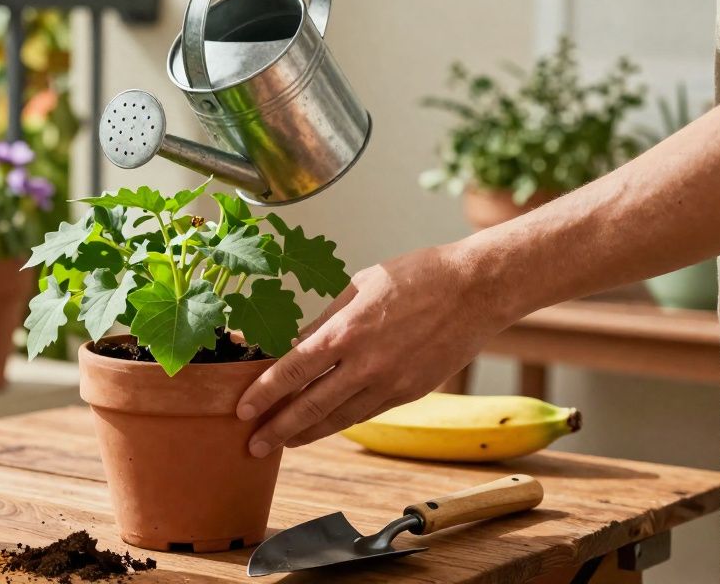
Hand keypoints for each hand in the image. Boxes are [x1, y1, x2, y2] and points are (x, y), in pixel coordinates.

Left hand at [235, 244, 516, 456]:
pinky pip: (366, 412)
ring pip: (339, 418)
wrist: (476, 289)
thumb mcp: (359, 285)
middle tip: (252, 444)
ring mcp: (390, 382)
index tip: (243, 408)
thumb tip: (296, 345)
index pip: (293, 370)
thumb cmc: (417, 277)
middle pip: (311, 405)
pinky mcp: (410, 392)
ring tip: (283, 443)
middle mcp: (366, 364)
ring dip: (307, 433)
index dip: (265, 392)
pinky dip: (340, 422)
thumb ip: (326, 320)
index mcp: (348, 330)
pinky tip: (324, 426)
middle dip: (278, 428)